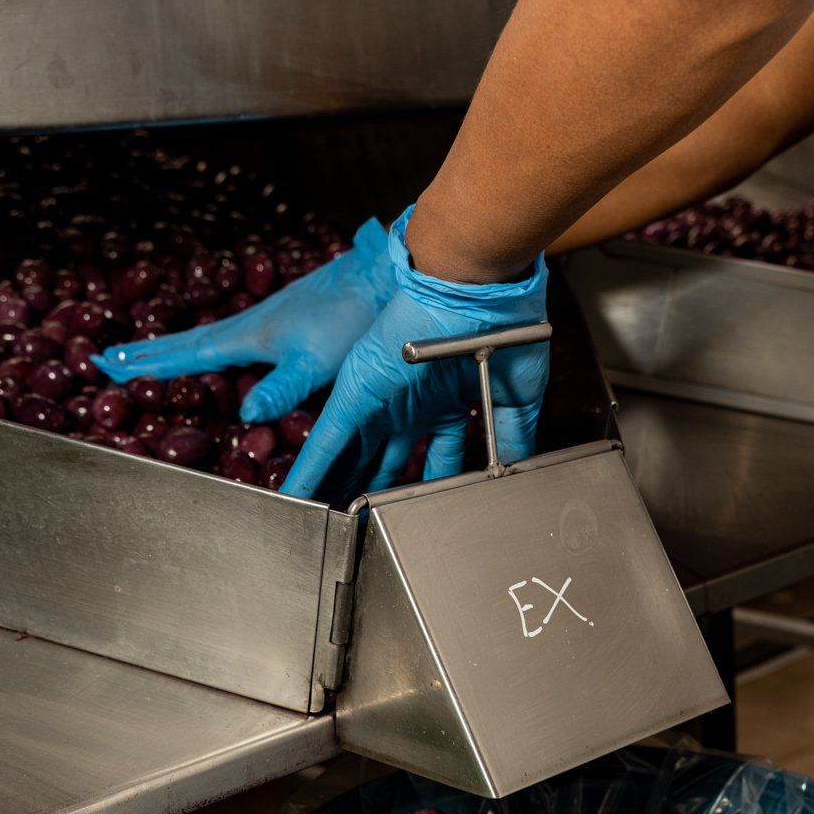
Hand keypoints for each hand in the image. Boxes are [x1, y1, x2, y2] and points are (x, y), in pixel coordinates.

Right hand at [93, 219, 393, 423]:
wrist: (386, 279)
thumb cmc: (354, 318)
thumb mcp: (317, 362)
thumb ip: (281, 388)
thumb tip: (244, 413)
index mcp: (250, 336)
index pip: (186, 353)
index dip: (149, 362)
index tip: (108, 364)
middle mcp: (253, 326)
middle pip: (189, 343)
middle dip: (150, 353)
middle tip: (110, 358)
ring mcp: (271, 322)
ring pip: (212, 339)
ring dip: (178, 350)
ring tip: (153, 358)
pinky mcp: (292, 322)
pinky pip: (236, 340)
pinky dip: (214, 348)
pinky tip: (224, 354)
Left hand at [283, 207, 548, 499]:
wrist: (478, 289)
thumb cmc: (504, 327)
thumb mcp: (518, 396)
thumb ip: (512, 436)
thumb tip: (514, 472)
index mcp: (445, 404)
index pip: (433, 460)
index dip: (424, 490)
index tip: (415, 515)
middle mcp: (410, 405)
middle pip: (383, 462)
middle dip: (369, 492)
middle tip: (354, 523)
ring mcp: (381, 401)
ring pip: (350, 457)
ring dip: (335, 488)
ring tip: (318, 522)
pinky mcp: (355, 394)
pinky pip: (326, 440)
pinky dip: (311, 470)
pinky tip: (295, 496)